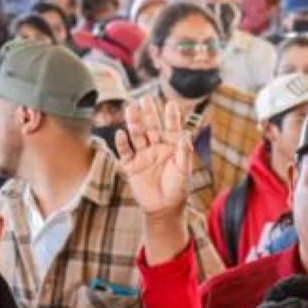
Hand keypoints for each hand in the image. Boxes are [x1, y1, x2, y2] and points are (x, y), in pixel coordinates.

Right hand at [116, 95, 193, 219]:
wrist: (164, 208)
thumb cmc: (178, 189)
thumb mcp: (183, 170)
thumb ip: (184, 152)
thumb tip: (186, 134)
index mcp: (171, 147)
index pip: (171, 128)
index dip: (171, 117)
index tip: (170, 103)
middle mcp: (156, 148)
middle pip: (151, 127)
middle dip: (148, 113)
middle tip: (145, 98)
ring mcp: (143, 155)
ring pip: (137, 135)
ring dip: (134, 123)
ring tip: (131, 109)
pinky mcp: (131, 166)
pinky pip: (125, 152)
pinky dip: (122, 143)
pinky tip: (121, 133)